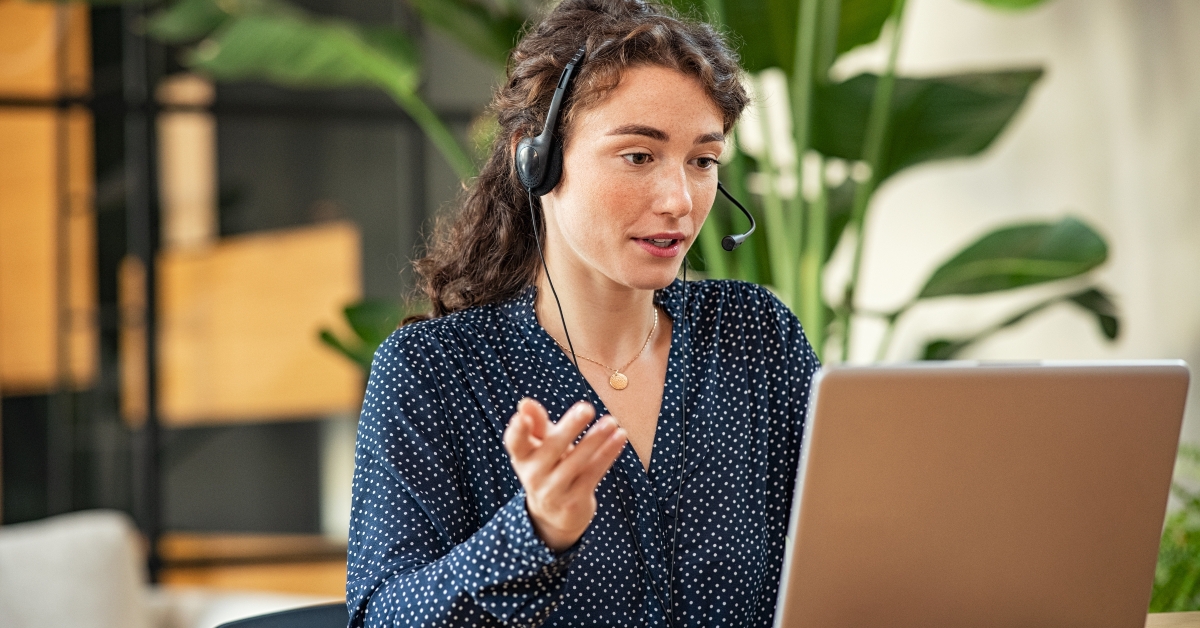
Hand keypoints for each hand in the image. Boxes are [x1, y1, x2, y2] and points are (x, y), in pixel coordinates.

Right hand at [503, 398, 626, 551]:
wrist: (555, 515)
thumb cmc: (549, 467)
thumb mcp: (540, 446)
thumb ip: (537, 424)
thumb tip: (525, 403)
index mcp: (522, 457)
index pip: (515, 442)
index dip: (517, 430)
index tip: (521, 416)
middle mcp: (533, 475)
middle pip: (552, 448)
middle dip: (570, 428)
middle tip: (587, 408)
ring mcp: (553, 491)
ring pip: (576, 462)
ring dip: (595, 440)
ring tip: (611, 421)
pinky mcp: (574, 501)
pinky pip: (593, 473)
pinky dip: (607, 454)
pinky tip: (620, 437)